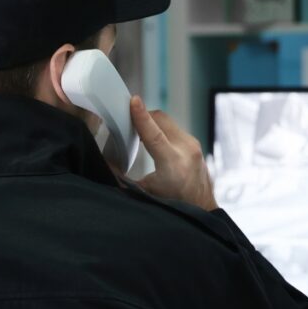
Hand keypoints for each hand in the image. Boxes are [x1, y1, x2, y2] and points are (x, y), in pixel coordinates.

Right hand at [130, 96, 217, 211]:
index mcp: (172, 165)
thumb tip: (106, 163)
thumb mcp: (145, 192)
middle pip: (160, 120)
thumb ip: (124, 178)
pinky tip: (152, 137)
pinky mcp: (195, 143)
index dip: (141, 117)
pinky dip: (161, 128)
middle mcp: (186, 151)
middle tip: (127, 119)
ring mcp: (193, 145)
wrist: (201, 207)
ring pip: (167, 121)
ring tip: (138, 130)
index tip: (133, 101)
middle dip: (143, 116)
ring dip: (151, 122)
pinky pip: (173, 128)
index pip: (154, 135)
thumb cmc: (172, 202)